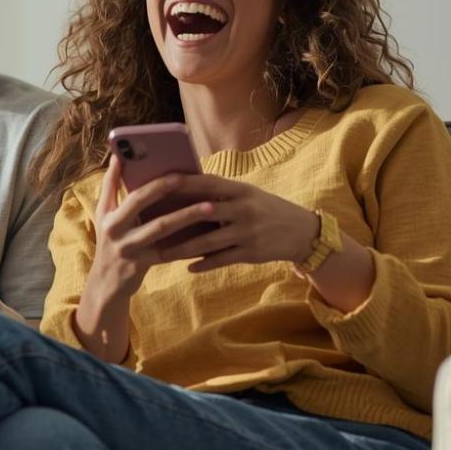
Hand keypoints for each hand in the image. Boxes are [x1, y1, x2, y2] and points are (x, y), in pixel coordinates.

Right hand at [87, 155, 215, 300]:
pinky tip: (206, 234)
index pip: (134, 196)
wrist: (105, 283)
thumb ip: (110, 186)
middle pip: (147, 208)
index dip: (155, 184)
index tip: (177, 173)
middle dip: (170, 192)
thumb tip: (117, 156)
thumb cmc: (109, 240)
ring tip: (210, 206)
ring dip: (187, 216)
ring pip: (162, 230)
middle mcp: (116, 231)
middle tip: (194, 182)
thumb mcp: (103, 214)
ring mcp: (129, 249)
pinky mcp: (141, 265)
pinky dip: (188, 242)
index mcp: (109, 215)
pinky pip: (169, 252)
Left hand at [144, 174, 319, 271]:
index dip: (183, 183)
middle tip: (149, 226)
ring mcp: (247, 232)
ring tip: (161, 253)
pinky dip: (203, 264)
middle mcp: (243, 209)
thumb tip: (184, 189)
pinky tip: (188, 267)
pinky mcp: (251, 253)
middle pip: (202, 213)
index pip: (207, 183)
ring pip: (207, 242)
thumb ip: (221, 192)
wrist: (301, 231)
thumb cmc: (265, 209)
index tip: (158, 183)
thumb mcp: (247, 194)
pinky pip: (221, 260)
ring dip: (182, 249)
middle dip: (174, 220)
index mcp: (240, 190)